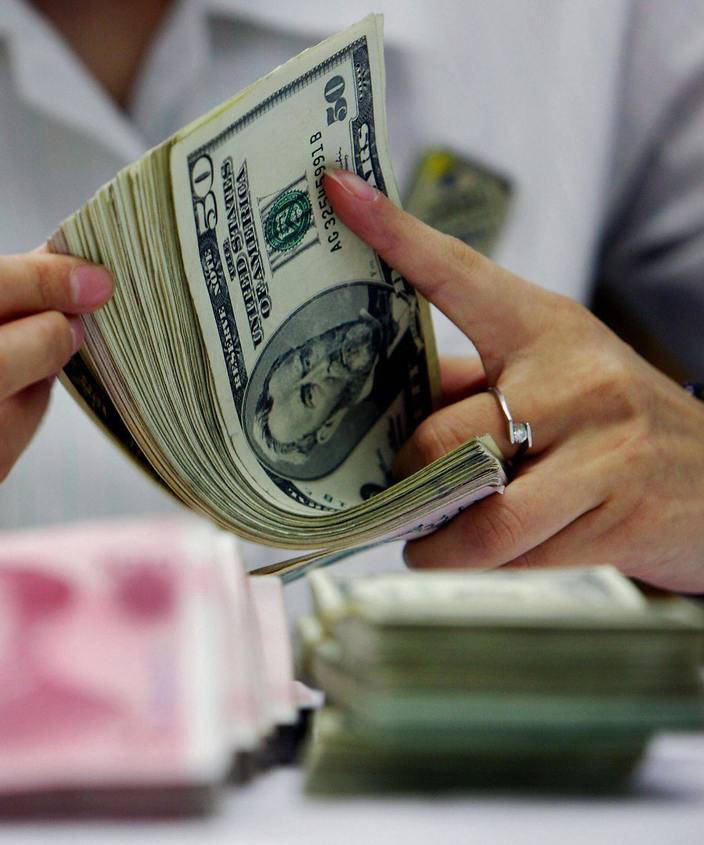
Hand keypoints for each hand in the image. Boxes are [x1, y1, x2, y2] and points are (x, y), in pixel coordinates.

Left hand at [325, 169, 703, 592]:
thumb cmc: (614, 430)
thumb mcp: (556, 381)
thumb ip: (474, 384)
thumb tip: (381, 405)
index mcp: (545, 327)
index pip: (458, 273)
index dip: (394, 234)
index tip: (338, 190)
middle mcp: (573, 375)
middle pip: (441, 435)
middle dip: (409, 479)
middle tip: (402, 491)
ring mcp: (603, 443)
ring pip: (477, 509)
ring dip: (438, 539)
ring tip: (429, 537)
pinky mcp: (620, 511)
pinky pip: (516, 552)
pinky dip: (486, 562)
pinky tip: (498, 549)